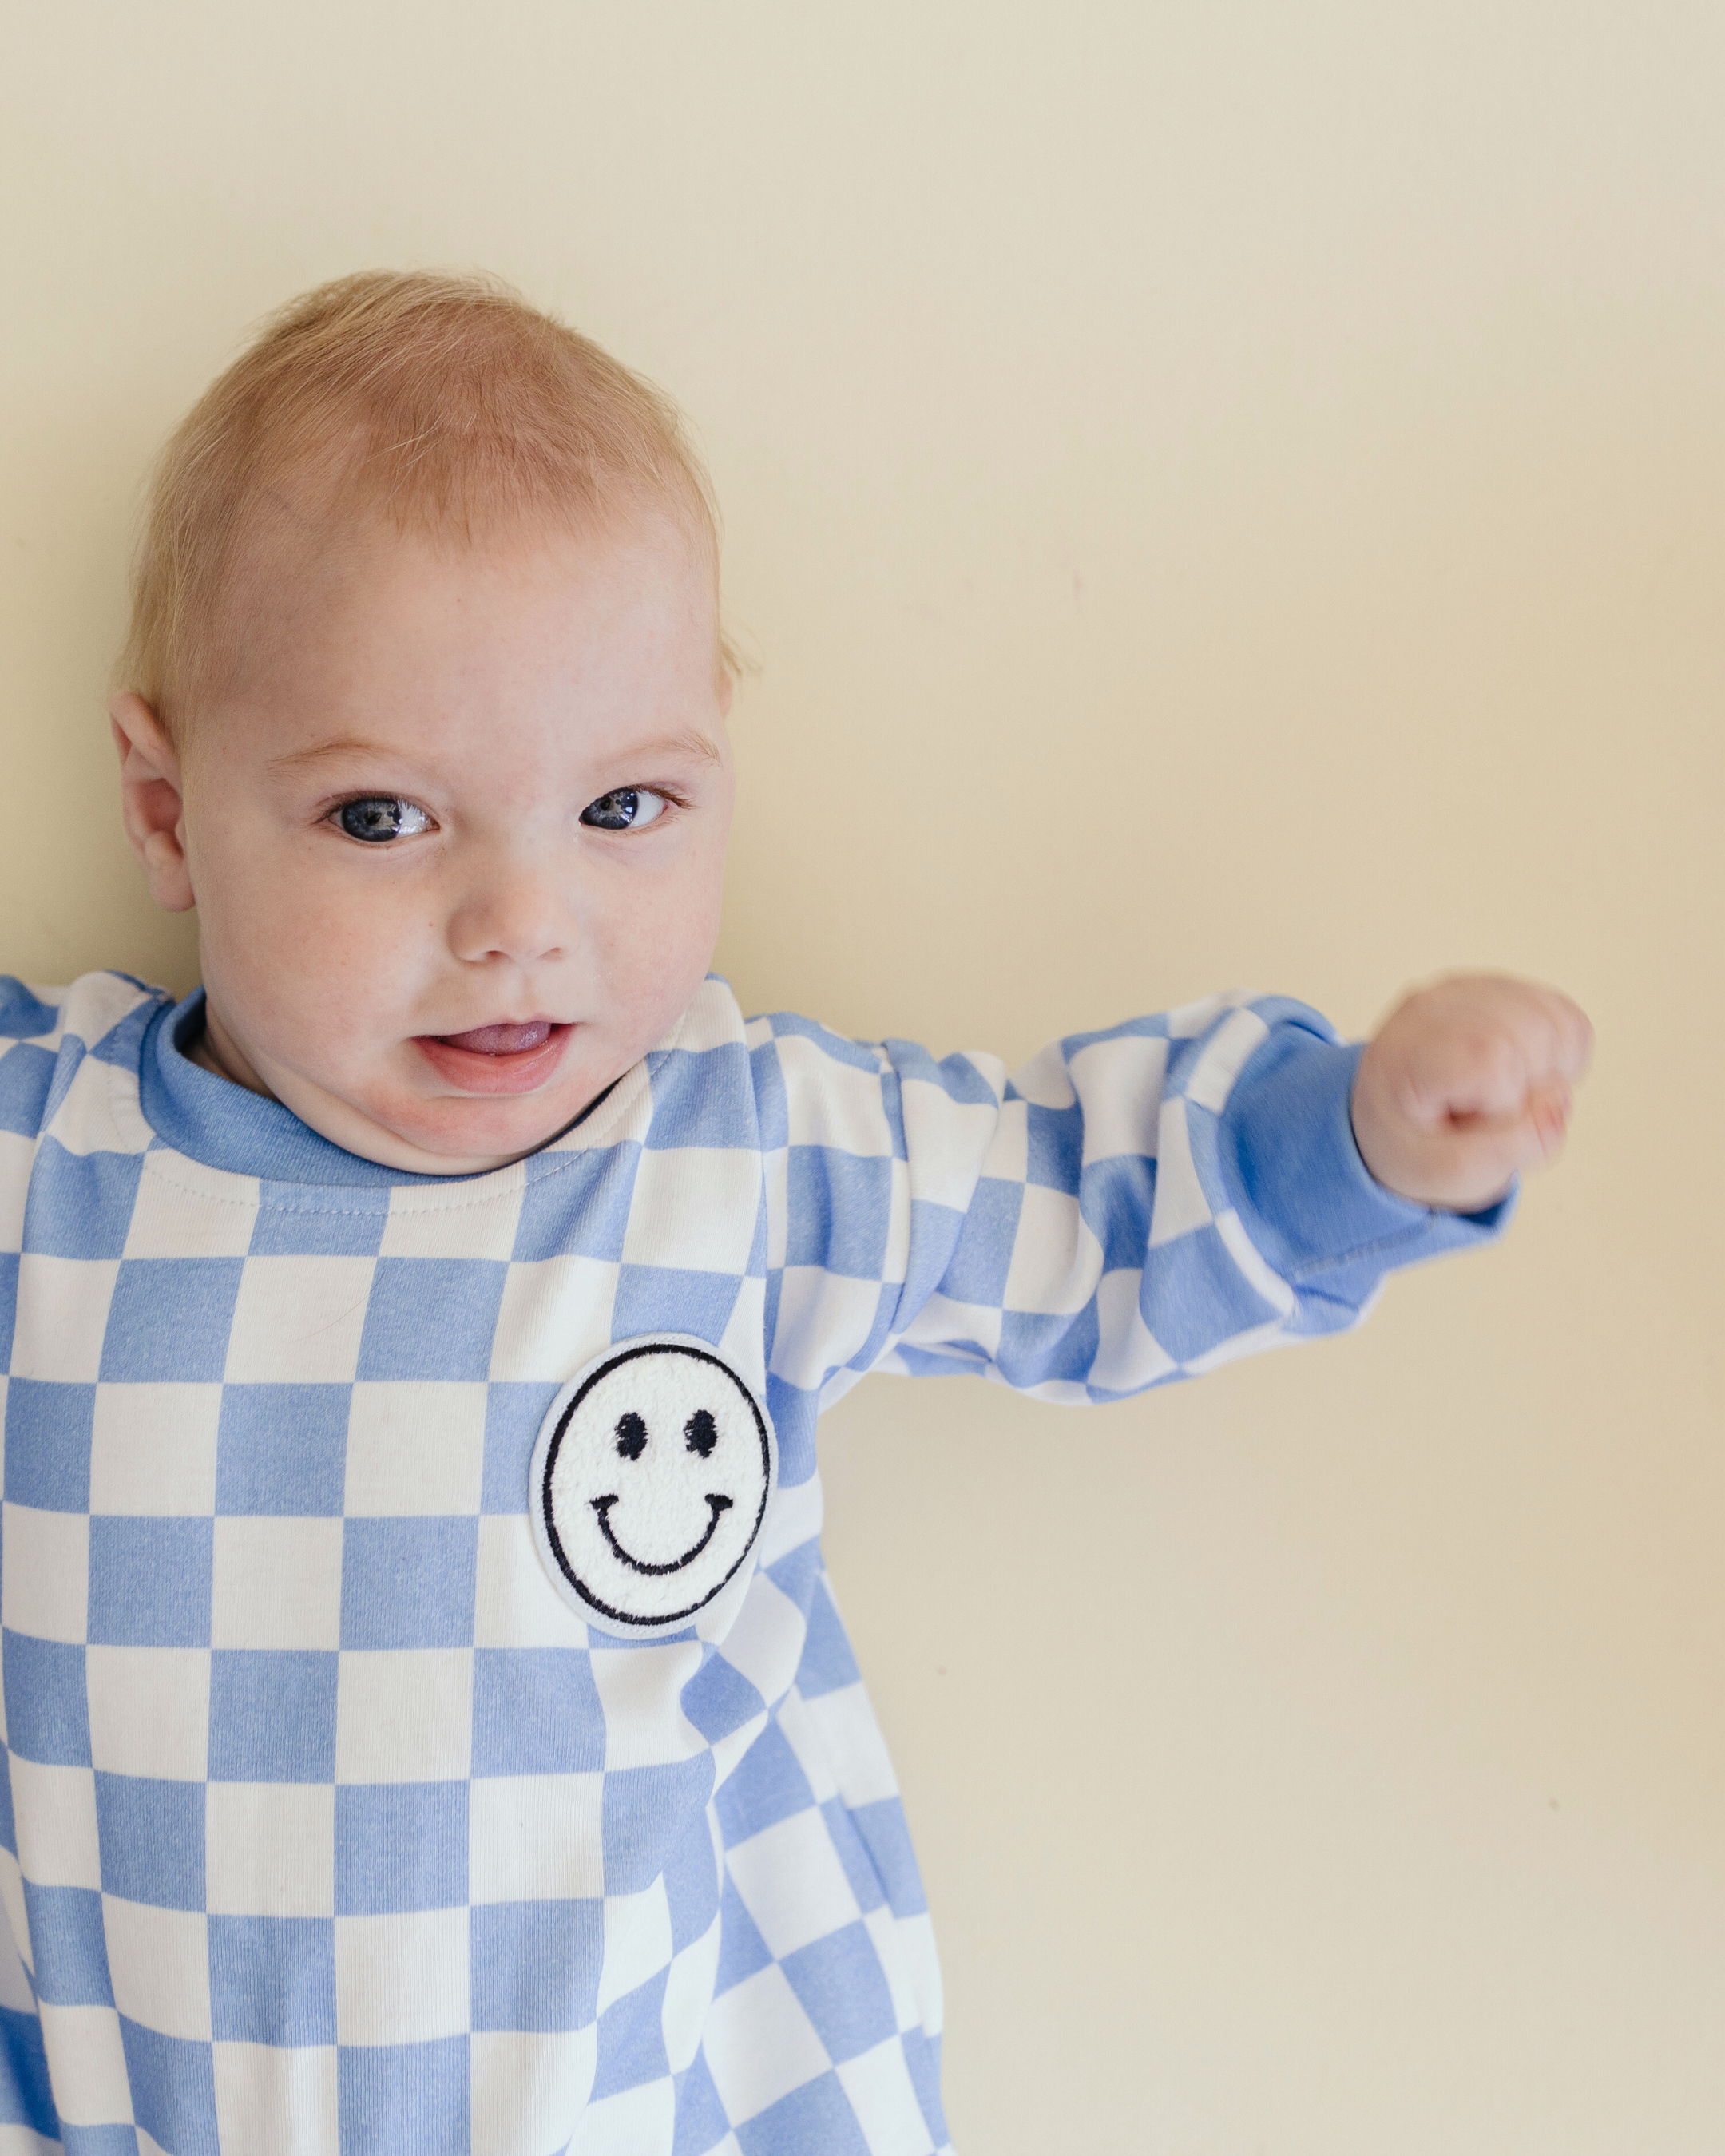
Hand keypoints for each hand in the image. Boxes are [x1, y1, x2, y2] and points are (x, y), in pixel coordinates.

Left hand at [1351, 974, 1592, 1210]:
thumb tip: (1555, 1114)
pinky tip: (1524, 1078)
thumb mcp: (1444, 1174)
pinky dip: (1563, 1062)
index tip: (1472, 1123)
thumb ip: (1499, 1153)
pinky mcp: (1507, 991)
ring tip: (1501, 1098)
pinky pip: (1568, 1022)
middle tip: (1486, 1116)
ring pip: (1557, 1026)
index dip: (1506, 1104)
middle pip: (1531, 1036)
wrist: (1398, 1117)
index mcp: (1406, 1050)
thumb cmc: (1415, 1143)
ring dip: (1550, 1079)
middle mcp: (1436, 1006)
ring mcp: (1473, 990)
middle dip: (1532, 1094)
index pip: (1491, 1057)